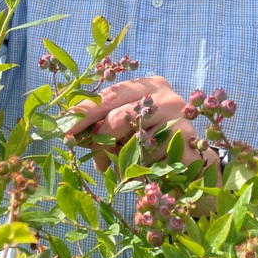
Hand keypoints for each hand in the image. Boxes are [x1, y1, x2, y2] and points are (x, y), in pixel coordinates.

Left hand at [64, 76, 207, 172]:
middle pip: (119, 115)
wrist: (194, 162)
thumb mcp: (129, 126)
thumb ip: (105, 126)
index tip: (63, 127)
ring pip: (133, 143)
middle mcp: (167, 97)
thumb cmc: (152, 140)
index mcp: (149, 85)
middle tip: (81, 149)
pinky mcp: (187, 147)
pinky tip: (146, 171)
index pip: (110, 94)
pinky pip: (149, 162)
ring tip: (119, 166)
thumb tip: (74, 136)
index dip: (85, 111)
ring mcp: (180, 120)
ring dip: (119, 158)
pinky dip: (140, 171)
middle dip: (97, 136)